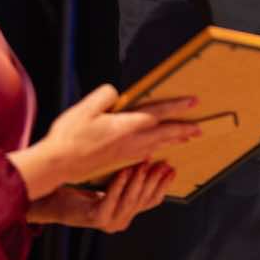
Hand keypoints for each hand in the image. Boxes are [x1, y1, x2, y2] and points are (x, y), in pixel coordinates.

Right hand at [11, 84, 199, 199]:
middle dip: (183, 129)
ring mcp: (126, 153)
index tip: (193, 102)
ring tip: (186, 138)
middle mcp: (131, 141)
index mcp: (126, 125)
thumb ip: (105, 96)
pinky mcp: (120, 160)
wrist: (59, 165)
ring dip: (173, 140)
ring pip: (157, 145)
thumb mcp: (86, 107)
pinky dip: (158, 149)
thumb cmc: (70, 136)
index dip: (177, 106)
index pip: (158, 113)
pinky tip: (157, 149)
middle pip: (165, 133)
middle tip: (200, 128)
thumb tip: (117, 95)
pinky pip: (146, 153)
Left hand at [24, 160, 175, 231]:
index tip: (173, 168)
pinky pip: (111, 200)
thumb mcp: (110, 181)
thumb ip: (128, 175)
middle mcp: (121, 220)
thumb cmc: (81, 188)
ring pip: (131, 201)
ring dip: (139, 181)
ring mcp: (109, 221)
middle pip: (144, 200)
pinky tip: (123, 171)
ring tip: (145, 164)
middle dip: (155, 180)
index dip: (164, 185)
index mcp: (127, 212)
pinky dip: (119, 185)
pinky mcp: (96, 219)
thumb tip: (148, 153)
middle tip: (163, 163)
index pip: (153, 200)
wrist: (53, 201)